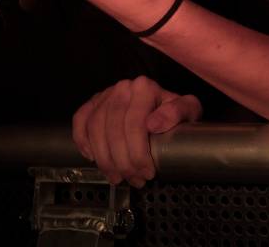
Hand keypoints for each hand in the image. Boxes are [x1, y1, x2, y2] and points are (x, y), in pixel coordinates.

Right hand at [72, 76, 201, 186]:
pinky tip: (92, 157)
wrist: (163, 104)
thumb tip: (154, 124)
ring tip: (116, 177)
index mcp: (144, 87)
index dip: (138, 153)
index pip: (134, 124)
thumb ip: (178, 112)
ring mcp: (105, 95)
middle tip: (134, 180)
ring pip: (95, 128)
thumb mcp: (188, 109)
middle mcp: (122, 88)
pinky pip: (80, 119)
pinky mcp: (93, 103)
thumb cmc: (175, 111)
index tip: (147, 173)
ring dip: (104, 158)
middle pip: (113, 129)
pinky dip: (82, 140)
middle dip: (122, 161)